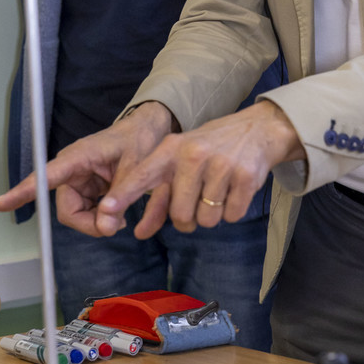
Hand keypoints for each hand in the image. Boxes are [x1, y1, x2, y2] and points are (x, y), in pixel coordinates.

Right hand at [0, 102, 174, 236]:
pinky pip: (86, 213)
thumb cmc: (138, 141)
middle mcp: (72, 169)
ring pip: (76, 215)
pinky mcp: (86, 188)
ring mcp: (78, 180)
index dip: (22, 191)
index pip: (45, 176)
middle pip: (67, 209)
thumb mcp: (136, 168)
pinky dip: (101, 218)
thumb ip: (120, 198)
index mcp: (78, 157)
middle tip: (116, 225)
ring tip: (121, 215)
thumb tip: (106, 227)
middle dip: (89, 223)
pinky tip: (117, 212)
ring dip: (97, 221)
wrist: (146, 131)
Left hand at [100, 100, 303, 237]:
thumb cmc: (211, 150)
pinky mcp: (246, 178)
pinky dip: (233, 210)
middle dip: (189, 218)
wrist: (257, 130)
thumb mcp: (181, 163)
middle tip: (198, 198)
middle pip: (180, 215)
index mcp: (172, 149)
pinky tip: (234, 189)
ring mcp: (221, 165)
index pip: (142, 175)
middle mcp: (193, 155)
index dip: (122, 196)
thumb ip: (160, 197)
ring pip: (206, 220)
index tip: (105, 210)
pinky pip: (231, 216)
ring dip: (212, 214)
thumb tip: (139, 233)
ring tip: (218, 190)